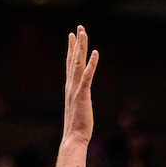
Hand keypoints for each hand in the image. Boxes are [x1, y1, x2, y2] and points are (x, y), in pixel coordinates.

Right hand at [62, 25, 98, 144]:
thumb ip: (78, 101)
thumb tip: (79, 100)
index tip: (72, 36)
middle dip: (76, 43)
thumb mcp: (78, 110)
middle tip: (78, 28)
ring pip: (78, 64)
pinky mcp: (82, 95)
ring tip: (83, 33)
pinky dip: (91, 64)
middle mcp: (71, 86)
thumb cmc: (76, 127)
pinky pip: (87, 76)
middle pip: (73, 60)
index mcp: (70, 88)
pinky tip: (95, 53)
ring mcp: (76, 90)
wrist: (73, 139)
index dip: (71, 49)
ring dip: (81, 47)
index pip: (70, 64)